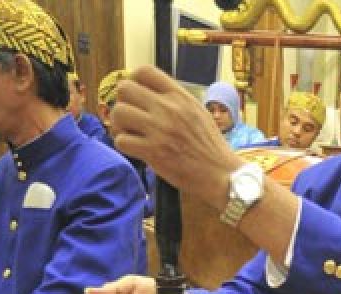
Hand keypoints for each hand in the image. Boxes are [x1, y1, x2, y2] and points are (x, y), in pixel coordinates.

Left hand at [110, 66, 240, 208]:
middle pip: (125, 89)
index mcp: (180, 96)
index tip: (135, 96)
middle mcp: (169, 108)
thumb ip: (176, 100)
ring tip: (130, 135)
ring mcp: (160, 130)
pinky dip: (124, 146)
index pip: (145, 72)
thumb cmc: (210, 147)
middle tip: (129, 118)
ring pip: (119, 113)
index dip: (133, 81)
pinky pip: (121, 140)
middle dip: (122, 103)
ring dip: (119, 125)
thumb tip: (150, 93)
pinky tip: (136, 150)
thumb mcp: (198, 112)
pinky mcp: (153, 152)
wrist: (221, 175)